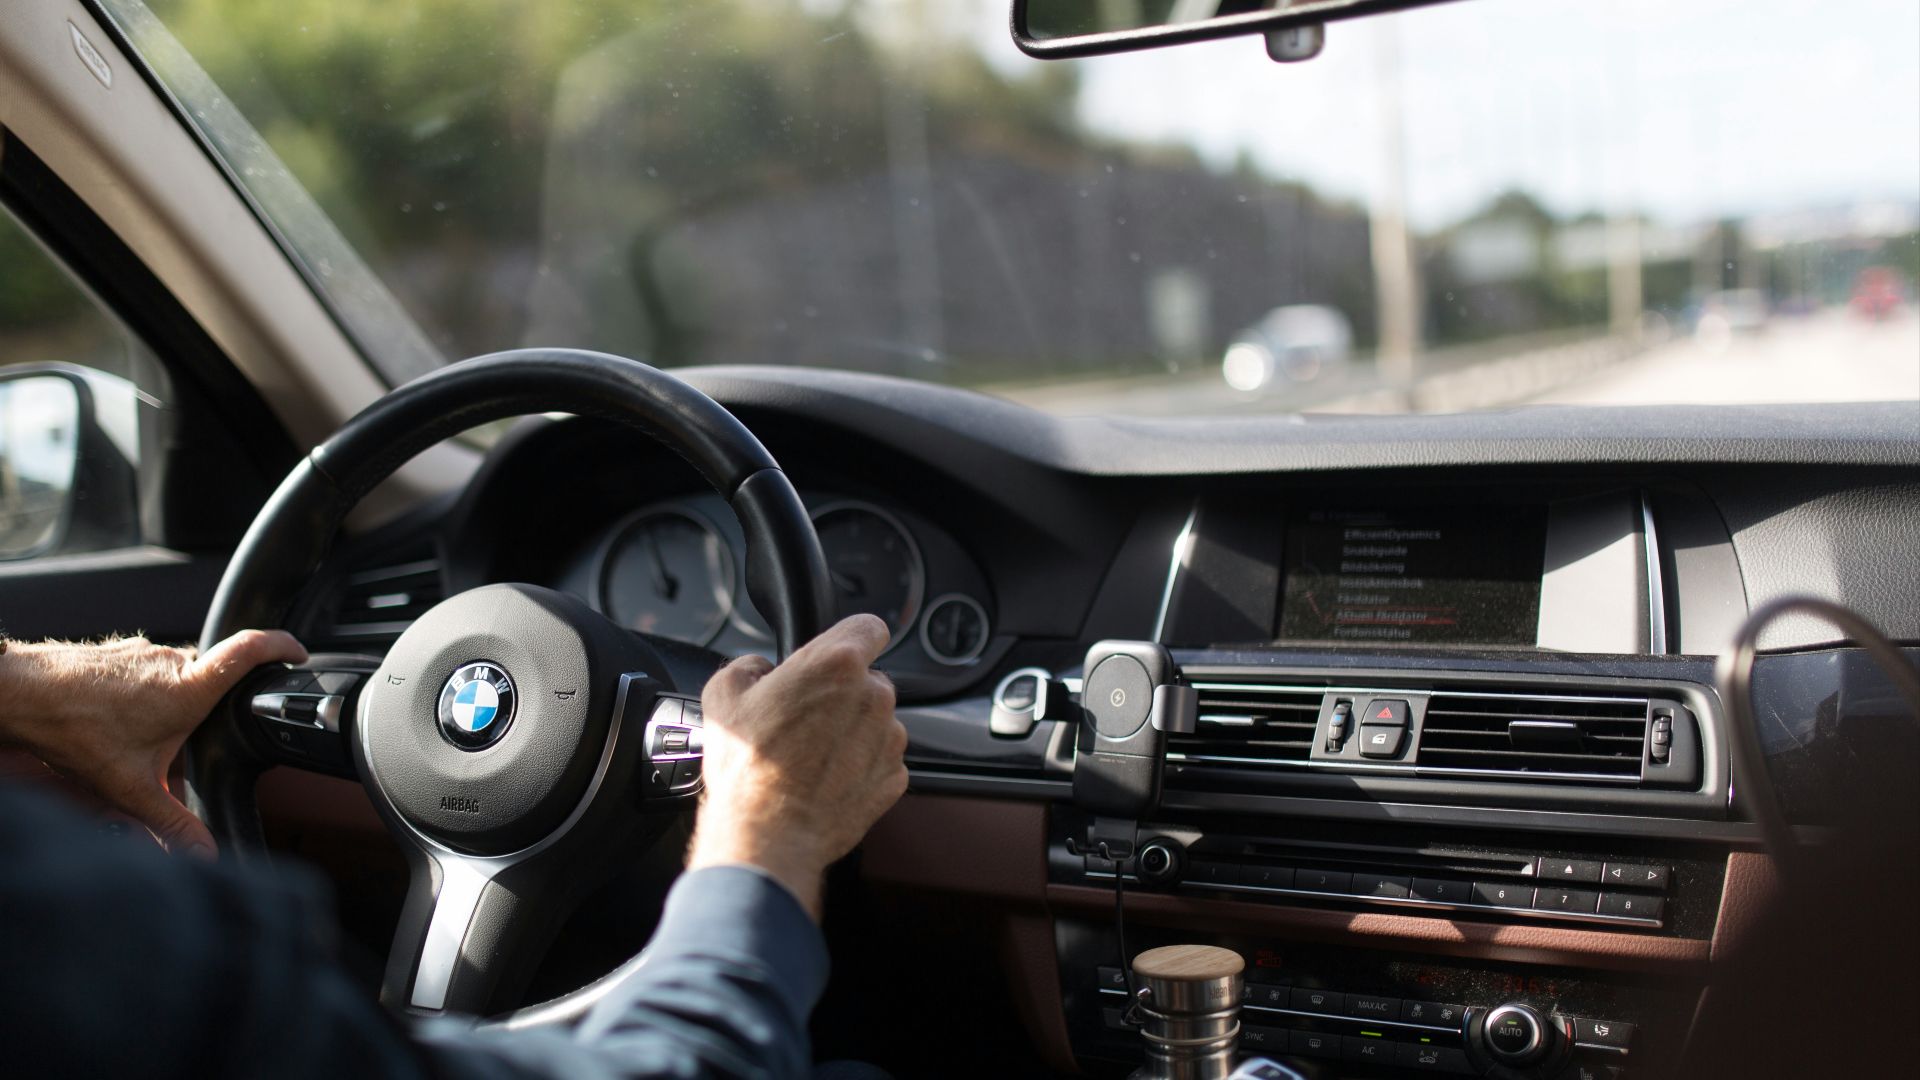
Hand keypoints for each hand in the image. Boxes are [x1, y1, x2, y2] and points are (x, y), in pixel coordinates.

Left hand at [0, 630, 307, 857]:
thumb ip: (173, 824)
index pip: (251, 649)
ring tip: (143, 739)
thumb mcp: (131, 788)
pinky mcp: (119, 652)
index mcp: (189, 688)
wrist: (18, 695)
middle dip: (211, 707)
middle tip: (193, 741)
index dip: (283, 646)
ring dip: (171, 704)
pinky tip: (118, 723)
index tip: (299, 653)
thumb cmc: (74, 730)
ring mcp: (143, 652)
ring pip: (177, 676)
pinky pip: (148, 671)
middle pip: (213, 676)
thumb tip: (205, 855)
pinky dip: (144, 695)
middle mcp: (171, 661)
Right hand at [687, 614, 905, 919]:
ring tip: (810, 755)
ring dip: (852, 729)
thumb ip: (748, 665)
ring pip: (876, 720)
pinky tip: (825, 778)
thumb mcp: (723, 694)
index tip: (836, 654)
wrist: (767, 834)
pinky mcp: (894, 776)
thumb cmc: (747, 767)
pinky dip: (860, 764)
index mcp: (837, 664)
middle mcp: (873, 696)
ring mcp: (889, 739)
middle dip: (843, 691)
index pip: (868, 626)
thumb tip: (761, 669)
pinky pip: (880, 758)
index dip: (850, 638)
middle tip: (805, 717)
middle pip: (869, 678)